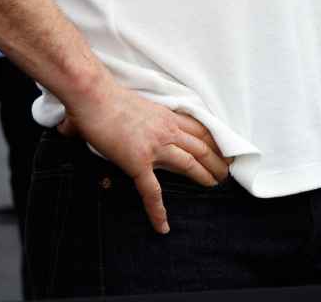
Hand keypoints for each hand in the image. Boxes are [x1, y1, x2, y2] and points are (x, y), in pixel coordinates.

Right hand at [61, 84, 229, 233]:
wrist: (93, 95)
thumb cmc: (103, 96)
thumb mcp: (132, 105)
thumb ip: (129, 116)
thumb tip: (99, 122)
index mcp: (167, 116)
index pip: (200, 130)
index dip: (216, 141)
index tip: (226, 150)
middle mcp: (167, 130)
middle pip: (202, 147)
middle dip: (217, 161)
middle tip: (227, 172)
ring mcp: (155, 147)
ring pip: (189, 164)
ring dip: (204, 176)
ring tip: (214, 186)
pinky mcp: (138, 162)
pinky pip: (152, 191)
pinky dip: (158, 210)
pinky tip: (163, 225)